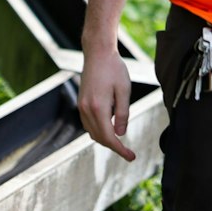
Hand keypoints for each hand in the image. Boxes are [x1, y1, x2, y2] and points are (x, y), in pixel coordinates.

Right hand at [78, 45, 137, 160]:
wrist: (97, 54)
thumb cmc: (114, 69)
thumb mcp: (124, 90)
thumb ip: (122, 113)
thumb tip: (120, 134)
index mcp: (99, 108)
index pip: (109, 137)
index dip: (120, 150)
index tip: (131, 157)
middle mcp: (87, 110)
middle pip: (99, 138)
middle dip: (113, 146)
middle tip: (128, 152)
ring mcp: (81, 107)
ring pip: (92, 133)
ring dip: (105, 139)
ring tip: (120, 140)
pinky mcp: (81, 104)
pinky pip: (88, 125)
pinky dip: (98, 131)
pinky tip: (109, 128)